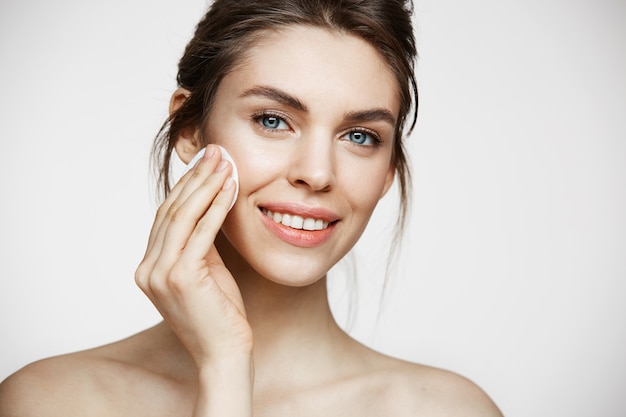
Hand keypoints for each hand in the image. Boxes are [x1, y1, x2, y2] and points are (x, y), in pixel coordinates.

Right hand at [135, 145, 250, 366]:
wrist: (224, 353)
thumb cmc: (220, 314)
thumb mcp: (206, 271)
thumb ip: (200, 244)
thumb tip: (210, 207)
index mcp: (149, 267)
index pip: (167, 216)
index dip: (186, 186)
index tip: (205, 163)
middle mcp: (148, 269)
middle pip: (172, 211)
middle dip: (196, 177)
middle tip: (216, 151)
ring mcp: (160, 274)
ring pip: (183, 216)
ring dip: (207, 185)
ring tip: (225, 162)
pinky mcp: (180, 278)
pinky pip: (201, 233)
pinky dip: (217, 206)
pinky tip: (231, 187)